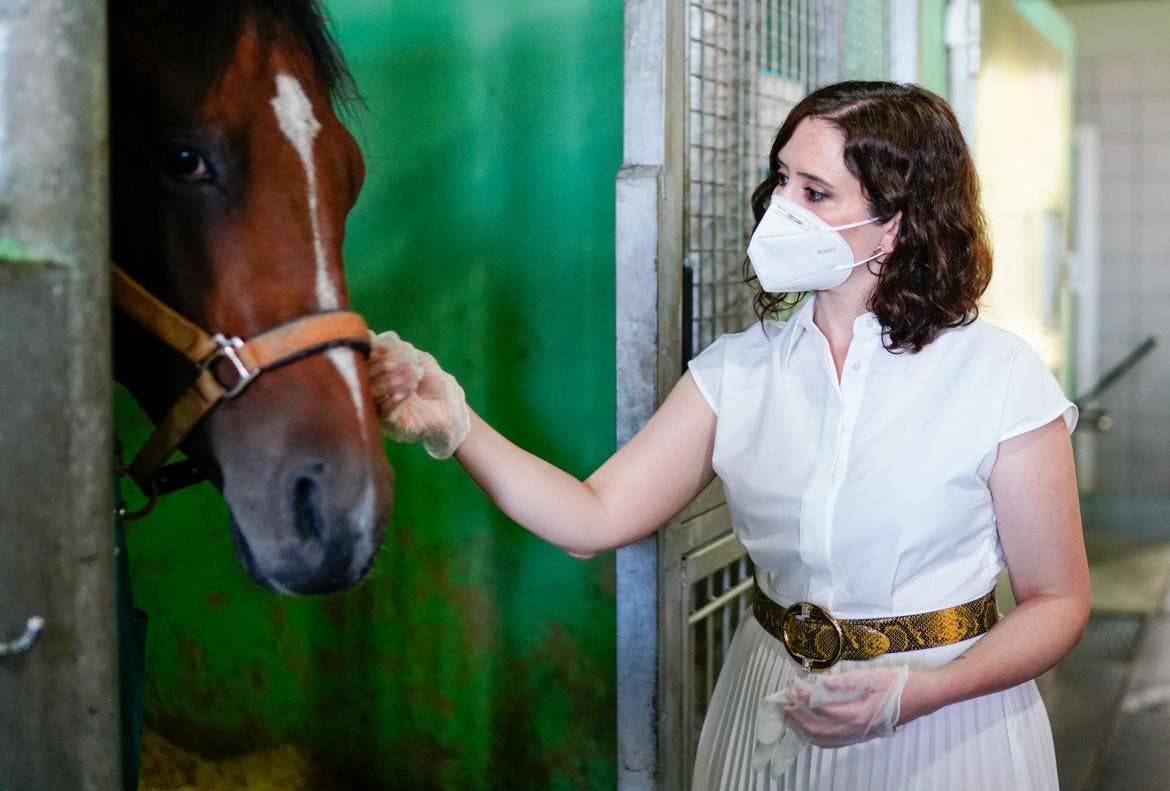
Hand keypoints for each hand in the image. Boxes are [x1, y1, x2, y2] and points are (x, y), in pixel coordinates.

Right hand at [368, 330, 470, 458]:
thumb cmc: (435, 384)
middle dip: (381, 368)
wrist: (452, 408)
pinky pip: (385, 412)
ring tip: (411, 375)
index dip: (373, 356)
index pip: (366, 365)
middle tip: (398, 362)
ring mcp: (381, 410)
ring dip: (390, 382)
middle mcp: (376, 393)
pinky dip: (395, 398)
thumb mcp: (420, 361)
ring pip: (374, 395)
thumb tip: (380, 340)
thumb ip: (403, 351)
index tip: (384, 350)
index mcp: (379, 377)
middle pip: (366, 379)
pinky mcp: (390, 425)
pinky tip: (408, 389)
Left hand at [781, 665, 909, 747]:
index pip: (822, 708)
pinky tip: (811, 730)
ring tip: (790, 717)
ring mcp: (861, 734)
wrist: (925, 696)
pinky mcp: (864, 734)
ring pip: (826, 739)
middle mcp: (857, 728)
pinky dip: (819, 737)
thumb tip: (822, 686)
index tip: (793, 684)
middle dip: (797, 718)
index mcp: (859, 713)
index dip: (803, 697)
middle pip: (819, 730)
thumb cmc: (900, 683)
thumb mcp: (874, 675)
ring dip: (804, 729)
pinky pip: (836, 741)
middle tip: (783, 704)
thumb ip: (847, 682)